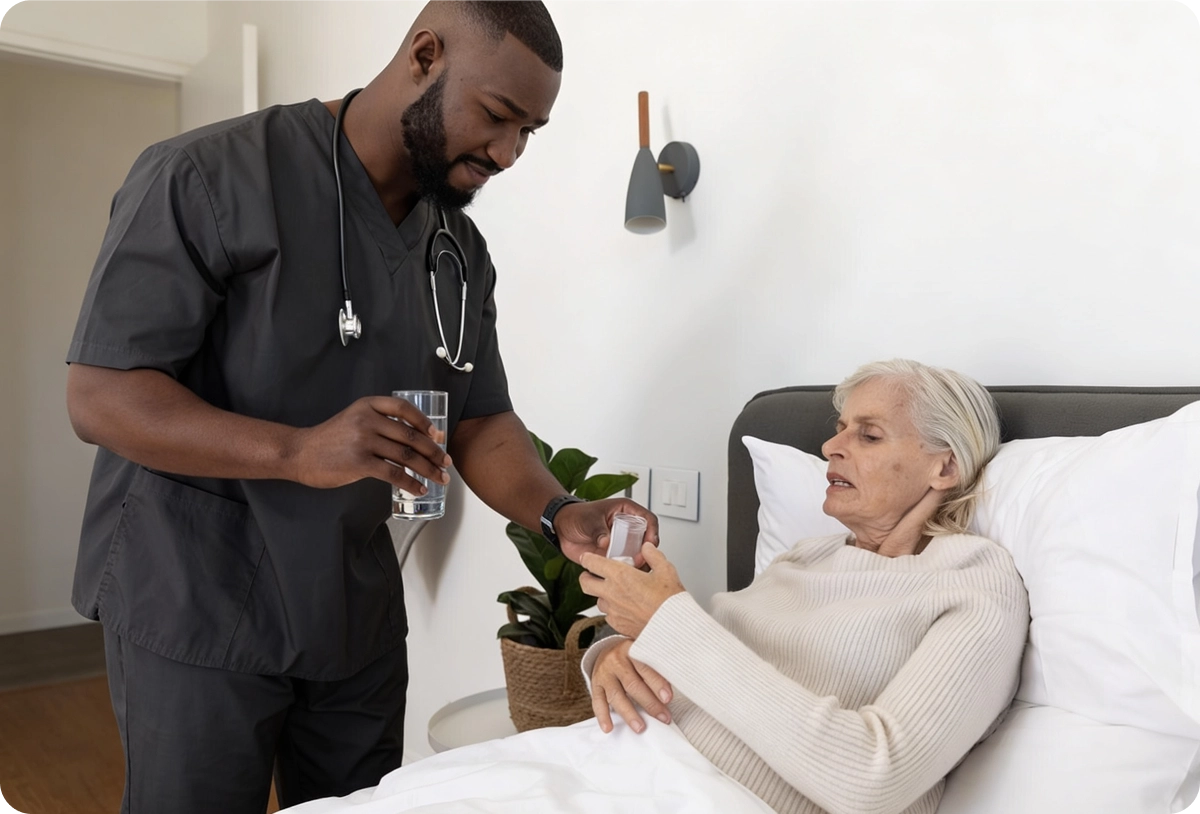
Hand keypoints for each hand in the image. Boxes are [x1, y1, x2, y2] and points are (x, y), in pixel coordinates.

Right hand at [286, 396, 451, 490]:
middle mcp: (368, 419)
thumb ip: (378, 422)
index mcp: (368, 405)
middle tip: (446, 462)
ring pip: (406, 456)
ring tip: (439, 478)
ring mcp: (364, 441)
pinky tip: (419, 489)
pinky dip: (411, 483)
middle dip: (434, 451)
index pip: (404, 408)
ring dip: (428, 469)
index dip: (425, 422)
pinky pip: (394, 473)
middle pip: (411, 436)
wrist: (300, 453)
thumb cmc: (329, 439)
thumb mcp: (353, 418)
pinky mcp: (360, 463)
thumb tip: (412, 437)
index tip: (438, 435)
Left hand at [554, 499, 658, 565]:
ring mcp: (621, 543)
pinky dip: (625, 572)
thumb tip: (606, 541)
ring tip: (634, 572)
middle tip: (641, 561)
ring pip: (637, 554)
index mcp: (625, 512)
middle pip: (646, 540)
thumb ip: (598, 530)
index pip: (648, 519)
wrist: (561, 528)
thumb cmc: (576, 516)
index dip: (652, 531)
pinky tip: (623, 578)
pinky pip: (624, 565)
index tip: (650, 544)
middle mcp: (626, 528)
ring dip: (637, 563)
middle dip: (646, 552)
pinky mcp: (613, 556)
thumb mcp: (589, 519)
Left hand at [579, 543, 683, 637]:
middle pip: (585, 583)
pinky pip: (608, 615)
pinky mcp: (617, 625)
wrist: (673, 628)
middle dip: (587, 576)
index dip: (587, 558)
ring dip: (602, 595)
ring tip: (616, 592)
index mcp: (620, 576)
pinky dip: (613, 610)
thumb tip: (647, 548)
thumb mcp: (665, 570)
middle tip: (594, 574)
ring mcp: (612, 611)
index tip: (588, 557)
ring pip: (597, 600)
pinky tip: (625, 607)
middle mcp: (611, 593)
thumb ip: (653, 555)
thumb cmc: (669, 601)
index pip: (591, 563)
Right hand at [591, 639, 672, 733]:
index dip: (657, 683)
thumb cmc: (633, 658)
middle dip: (650, 703)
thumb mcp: (643, 654)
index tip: (668, 698)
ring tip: (640, 728)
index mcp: (631, 650)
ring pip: (616, 696)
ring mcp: (604, 674)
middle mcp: (616, 661)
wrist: (608, 651)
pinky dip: (603, 716)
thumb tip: (672, 690)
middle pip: (632, 684)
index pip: (645, 667)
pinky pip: (597, 702)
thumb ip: (655, 668)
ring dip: (629, 714)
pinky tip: (609, 728)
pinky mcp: (595, 685)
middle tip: (663, 718)